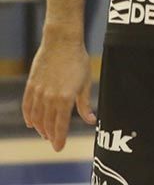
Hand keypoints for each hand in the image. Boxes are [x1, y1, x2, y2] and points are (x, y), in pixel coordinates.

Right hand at [22, 34, 95, 149]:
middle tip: (53, 142)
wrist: (62, 42)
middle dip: (50, 135)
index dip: (59, 138)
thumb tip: (91, 120)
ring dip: (40, 127)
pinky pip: (27, 105)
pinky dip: (28, 116)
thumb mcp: (86, 83)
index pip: (61, 125)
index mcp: (65, 98)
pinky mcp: (31, 85)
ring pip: (36, 117)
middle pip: (47, 123)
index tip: (59, 148)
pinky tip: (31, 123)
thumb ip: (85, 104)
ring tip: (44, 133)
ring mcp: (38, 91)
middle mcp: (49, 97)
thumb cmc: (78, 61)